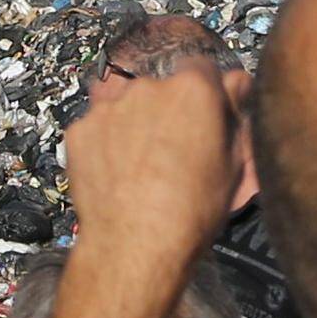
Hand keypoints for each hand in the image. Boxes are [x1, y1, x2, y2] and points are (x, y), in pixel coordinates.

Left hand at [66, 56, 239, 274]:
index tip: (204, 117)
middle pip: (160, 87)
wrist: (134, 247)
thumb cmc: (192, 212)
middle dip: (166, 110)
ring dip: (134, 123)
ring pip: (125, 105)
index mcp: (192, 90)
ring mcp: (108, 108)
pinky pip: (97, 126)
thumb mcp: (234, 166)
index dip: (204, 94)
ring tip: (141, 164)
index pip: (201, 69)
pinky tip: (116, 173)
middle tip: (172, 150)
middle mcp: (147, 88)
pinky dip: (105, 142)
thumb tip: (237, 82)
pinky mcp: (79, 130)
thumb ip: (235, 115)